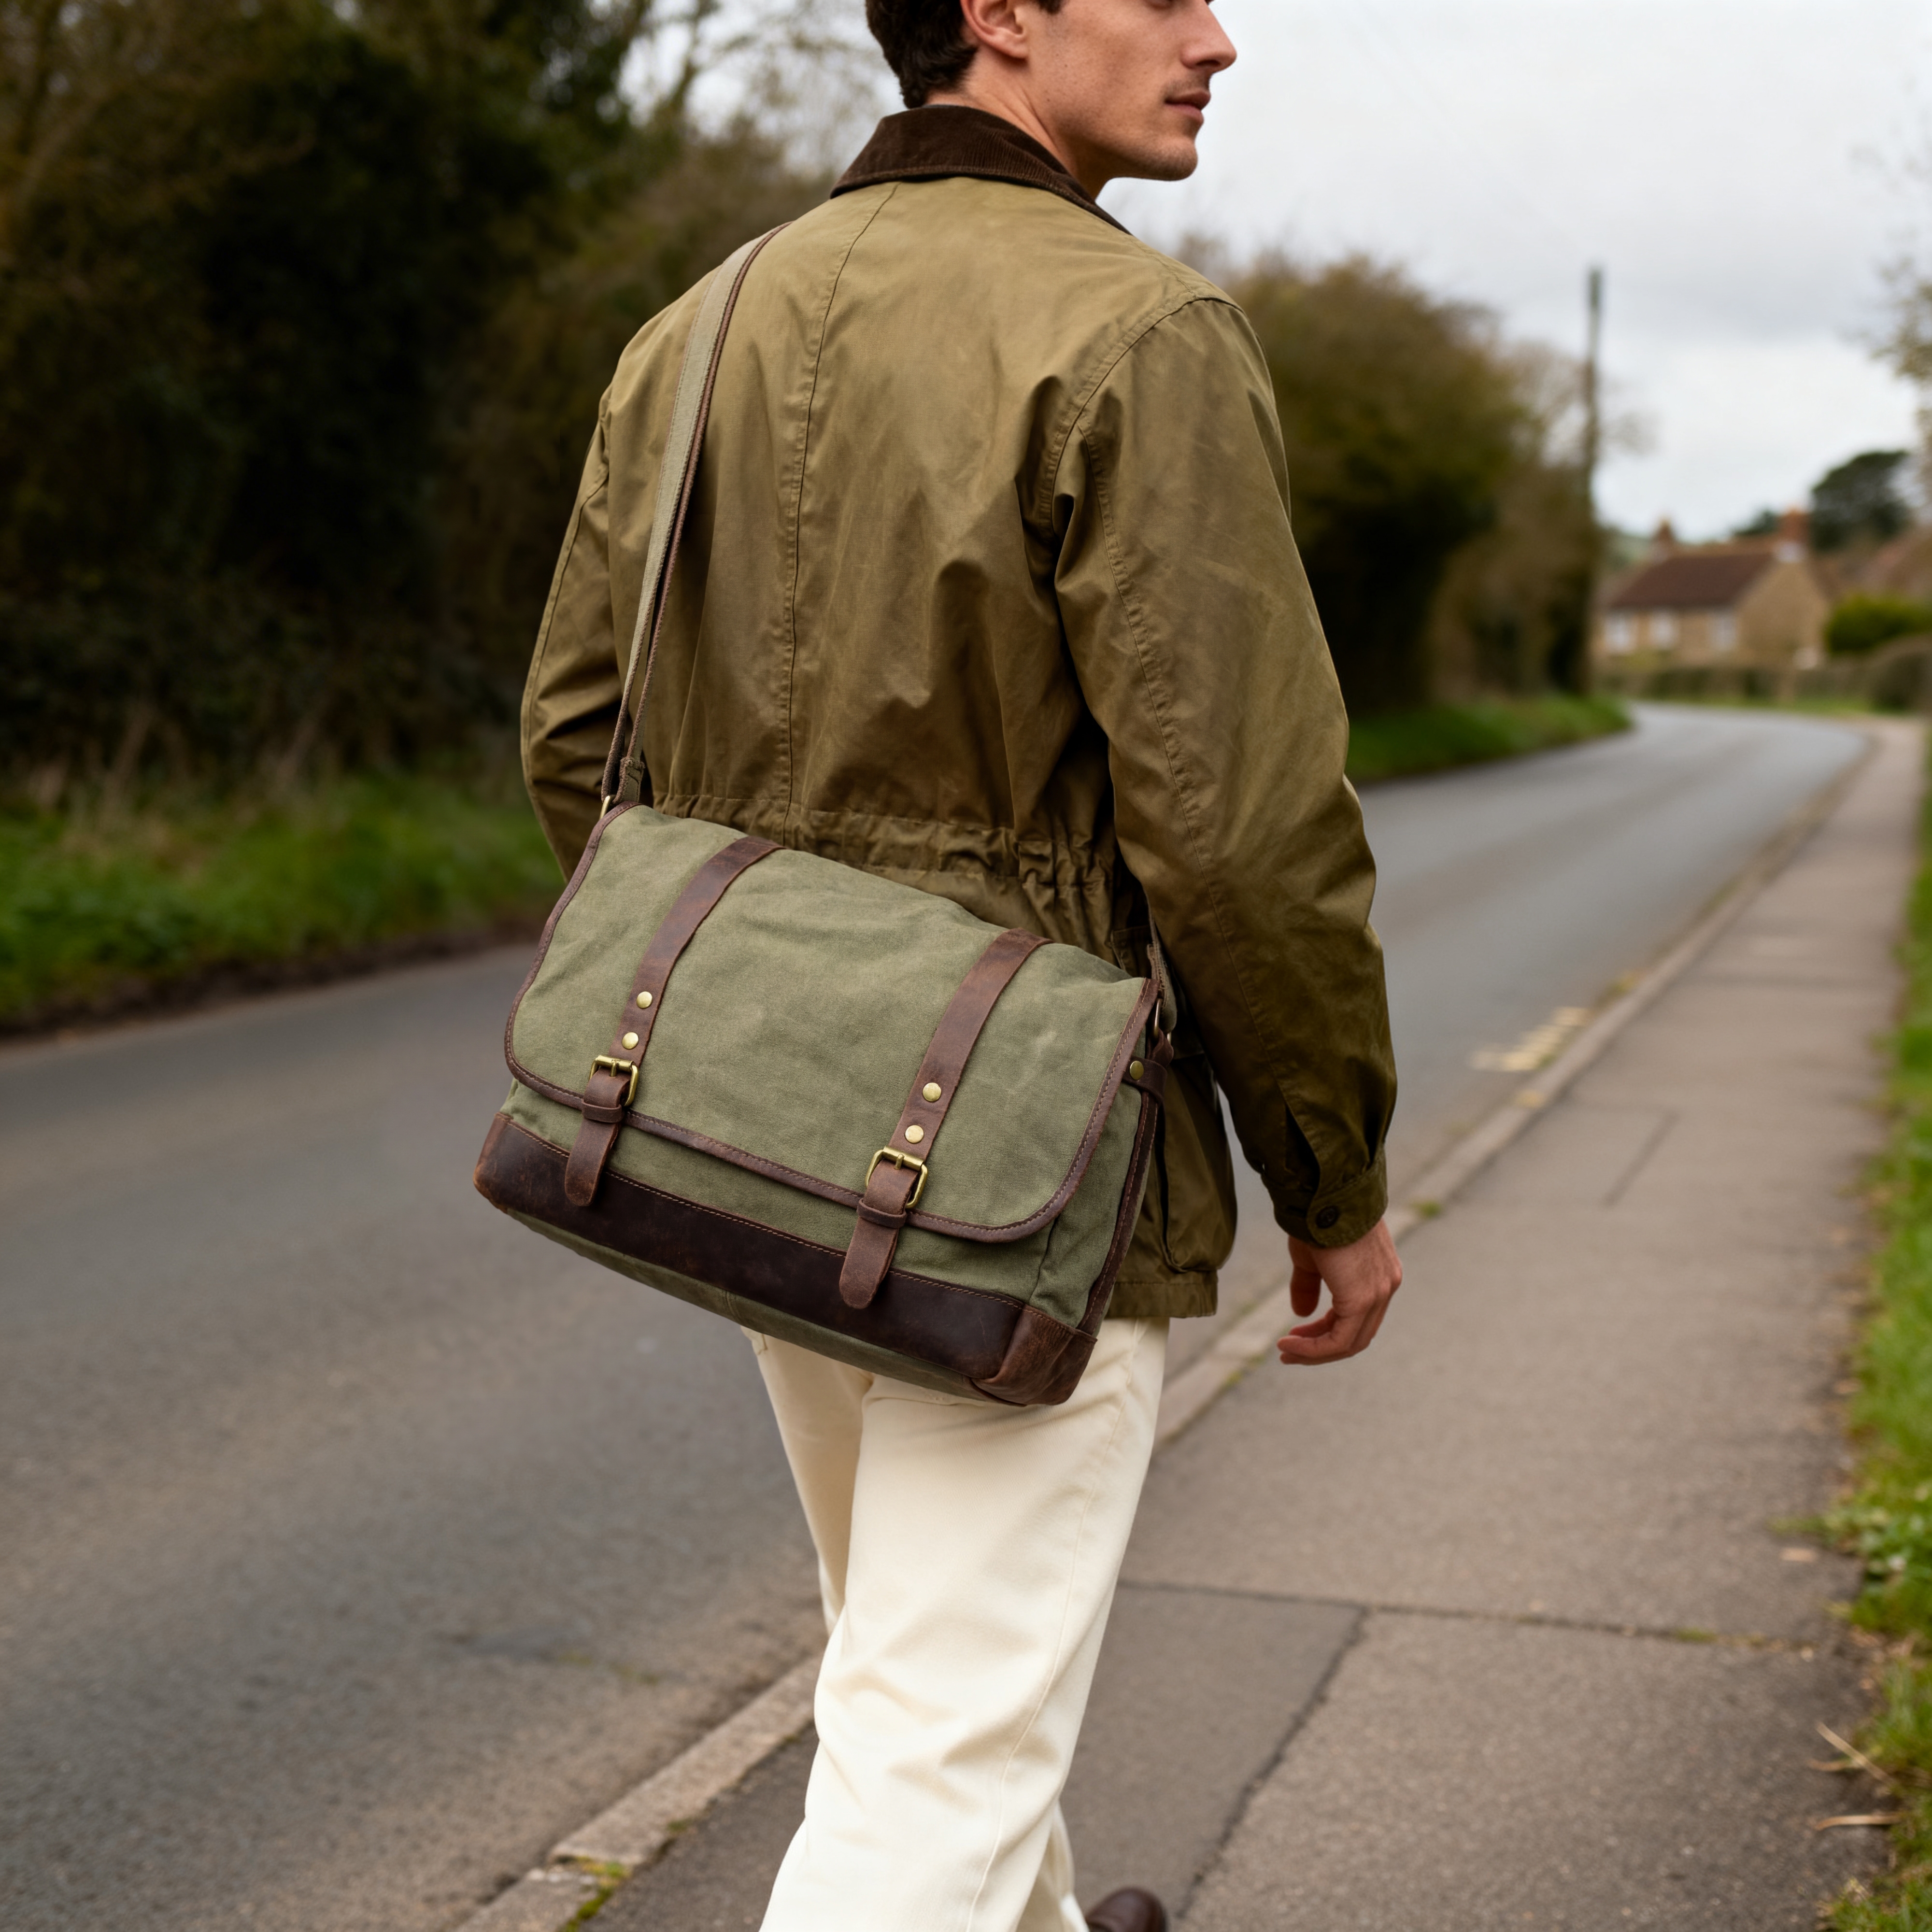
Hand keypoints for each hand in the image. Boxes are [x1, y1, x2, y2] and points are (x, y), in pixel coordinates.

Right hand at [1278, 1218, 1402, 1365]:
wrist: (1324, 1194)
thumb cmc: (1317, 1219)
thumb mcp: (1312, 1258)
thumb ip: (1309, 1286)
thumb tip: (1301, 1313)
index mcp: (1379, 1276)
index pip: (1358, 1318)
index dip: (1326, 1331)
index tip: (1297, 1334)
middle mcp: (1385, 1287)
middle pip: (1356, 1335)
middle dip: (1320, 1347)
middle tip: (1289, 1351)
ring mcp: (1378, 1294)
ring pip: (1350, 1342)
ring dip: (1315, 1351)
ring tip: (1286, 1351)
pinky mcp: (1363, 1298)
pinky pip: (1341, 1339)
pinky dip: (1315, 1348)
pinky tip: (1291, 1345)